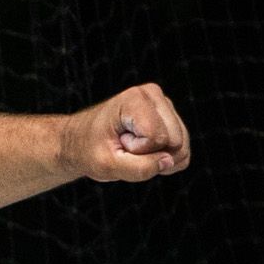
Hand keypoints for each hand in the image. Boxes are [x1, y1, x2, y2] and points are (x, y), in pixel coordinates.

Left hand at [61, 83, 188, 182]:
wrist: (80, 142)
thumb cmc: (89, 151)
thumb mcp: (106, 166)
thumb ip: (139, 168)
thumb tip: (170, 161)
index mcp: (134, 99)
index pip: (157, 138)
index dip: (137, 150)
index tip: (117, 142)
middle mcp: (153, 95)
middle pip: (175, 141)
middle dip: (150, 154)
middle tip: (123, 146)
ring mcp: (164, 104)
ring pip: (181, 146)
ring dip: (157, 157)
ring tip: (131, 146)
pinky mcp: (170, 117)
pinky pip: (183, 150)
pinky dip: (164, 159)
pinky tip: (144, 151)